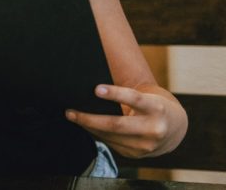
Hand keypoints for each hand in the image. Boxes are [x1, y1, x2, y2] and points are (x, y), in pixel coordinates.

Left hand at [66, 84, 186, 157]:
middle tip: (70, 112)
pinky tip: (86, 127)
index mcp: (156, 109)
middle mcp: (154, 129)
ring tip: (73, 117)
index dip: (115, 94)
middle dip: (89, 119)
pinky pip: (111, 144)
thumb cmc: (153, 106)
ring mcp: (146, 146)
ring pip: (110, 136)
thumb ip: (127, 97)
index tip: (96, 89)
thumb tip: (92, 95)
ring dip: (88, 127)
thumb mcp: (147, 98)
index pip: (134, 99)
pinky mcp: (137, 155)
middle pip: (116, 124)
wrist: (174, 128)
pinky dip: (96, 134)